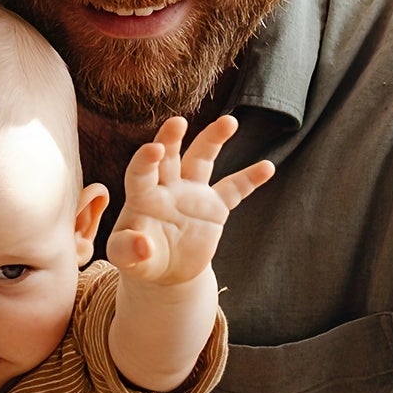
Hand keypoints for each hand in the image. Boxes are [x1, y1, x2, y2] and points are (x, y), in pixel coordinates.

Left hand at [106, 115, 272, 286]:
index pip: (140, 173)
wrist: (164, 271)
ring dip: (213, 139)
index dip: (145, 160)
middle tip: (178, 121)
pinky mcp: (215, 207)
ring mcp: (192, 193)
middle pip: (170, 156)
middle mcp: (167, 187)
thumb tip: (143, 247)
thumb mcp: (125, 258)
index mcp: (142, 197)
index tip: (154, 149)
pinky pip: (234, 189)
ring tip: (229, 122)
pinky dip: (250, 179)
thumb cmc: (138, 259)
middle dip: (172, 137)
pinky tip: (267, 167)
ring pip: (202, 159)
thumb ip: (128, 251)